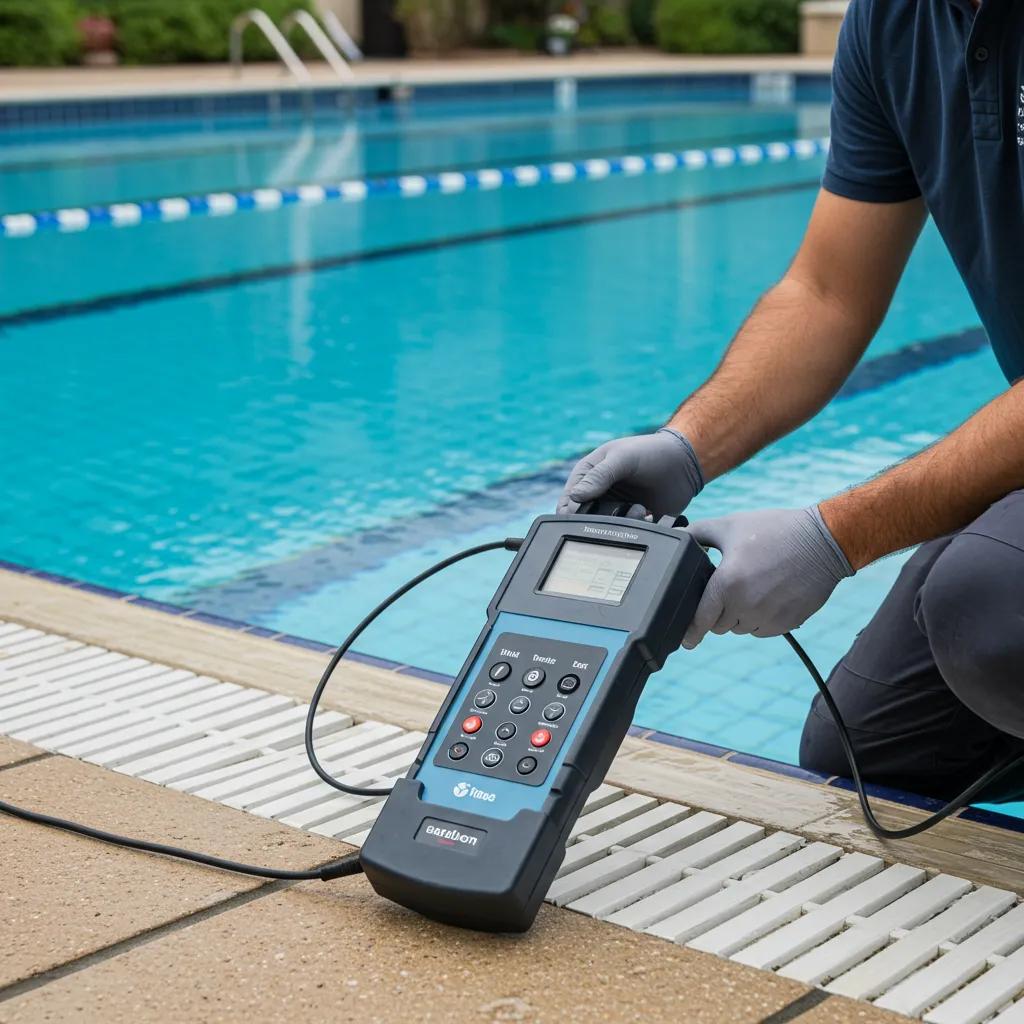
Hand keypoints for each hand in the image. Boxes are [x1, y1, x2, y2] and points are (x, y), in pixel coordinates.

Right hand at [557, 428, 703, 519]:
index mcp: (586, 477)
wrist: (684, 462)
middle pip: (584, 522)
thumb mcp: (622, 458)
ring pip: (606, 531)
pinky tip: (649, 515)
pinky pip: (627, 535)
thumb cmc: (650, 452)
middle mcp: (598, 496)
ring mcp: (615, 509)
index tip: (592, 512)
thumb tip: (575, 497)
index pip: (568, 503)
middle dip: (600, 522)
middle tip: (621, 511)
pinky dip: (636, 530)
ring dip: (622, 524)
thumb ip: (599, 476)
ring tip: (640, 509)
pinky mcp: (633, 520)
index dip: (573, 513)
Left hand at [682, 505, 853, 647]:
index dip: (690, 631)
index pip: (701, 619)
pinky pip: (762, 630)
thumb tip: (678, 536)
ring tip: (750, 589)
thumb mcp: (730, 525)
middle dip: (718, 611)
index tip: (686, 640)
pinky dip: (759, 620)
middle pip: (719, 625)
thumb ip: (697, 533)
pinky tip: (766, 597)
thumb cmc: (775, 531)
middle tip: (729, 589)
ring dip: (739, 616)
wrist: (823, 541)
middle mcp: (746, 605)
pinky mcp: (787, 623)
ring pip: (741, 629)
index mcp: (727, 584)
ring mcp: (768, 617)